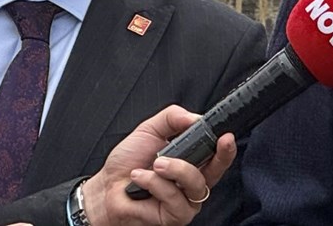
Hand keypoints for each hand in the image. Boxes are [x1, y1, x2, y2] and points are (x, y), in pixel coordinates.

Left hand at [80, 105, 235, 225]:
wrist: (105, 188)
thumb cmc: (127, 162)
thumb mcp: (150, 130)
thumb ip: (173, 118)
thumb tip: (195, 117)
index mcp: (193, 161)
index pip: (218, 154)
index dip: (227, 146)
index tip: (227, 135)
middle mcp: (193, 181)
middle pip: (219, 170)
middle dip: (221, 154)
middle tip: (219, 142)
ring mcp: (186, 200)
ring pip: (196, 183)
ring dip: (175, 169)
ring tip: (155, 163)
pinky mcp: (175, 216)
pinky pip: (175, 198)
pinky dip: (156, 184)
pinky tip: (140, 178)